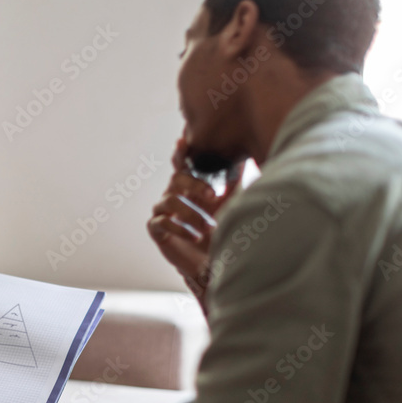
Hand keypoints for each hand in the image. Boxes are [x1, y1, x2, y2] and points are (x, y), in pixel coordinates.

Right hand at [147, 137, 243, 300]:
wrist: (214, 260)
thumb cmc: (222, 227)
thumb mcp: (232, 202)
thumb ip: (234, 181)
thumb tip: (244, 159)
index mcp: (189, 185)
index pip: (182, 164)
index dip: (180, 153)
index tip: (184, 141)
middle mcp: (173, 194)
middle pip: (176, 179)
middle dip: (195, 184)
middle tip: (214, 195)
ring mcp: (163, 211)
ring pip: (171, 201)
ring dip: (193, 213)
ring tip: (210, 228)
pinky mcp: (157, 230)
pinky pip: (162, 222)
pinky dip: (181, 229)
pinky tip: (196, 237)